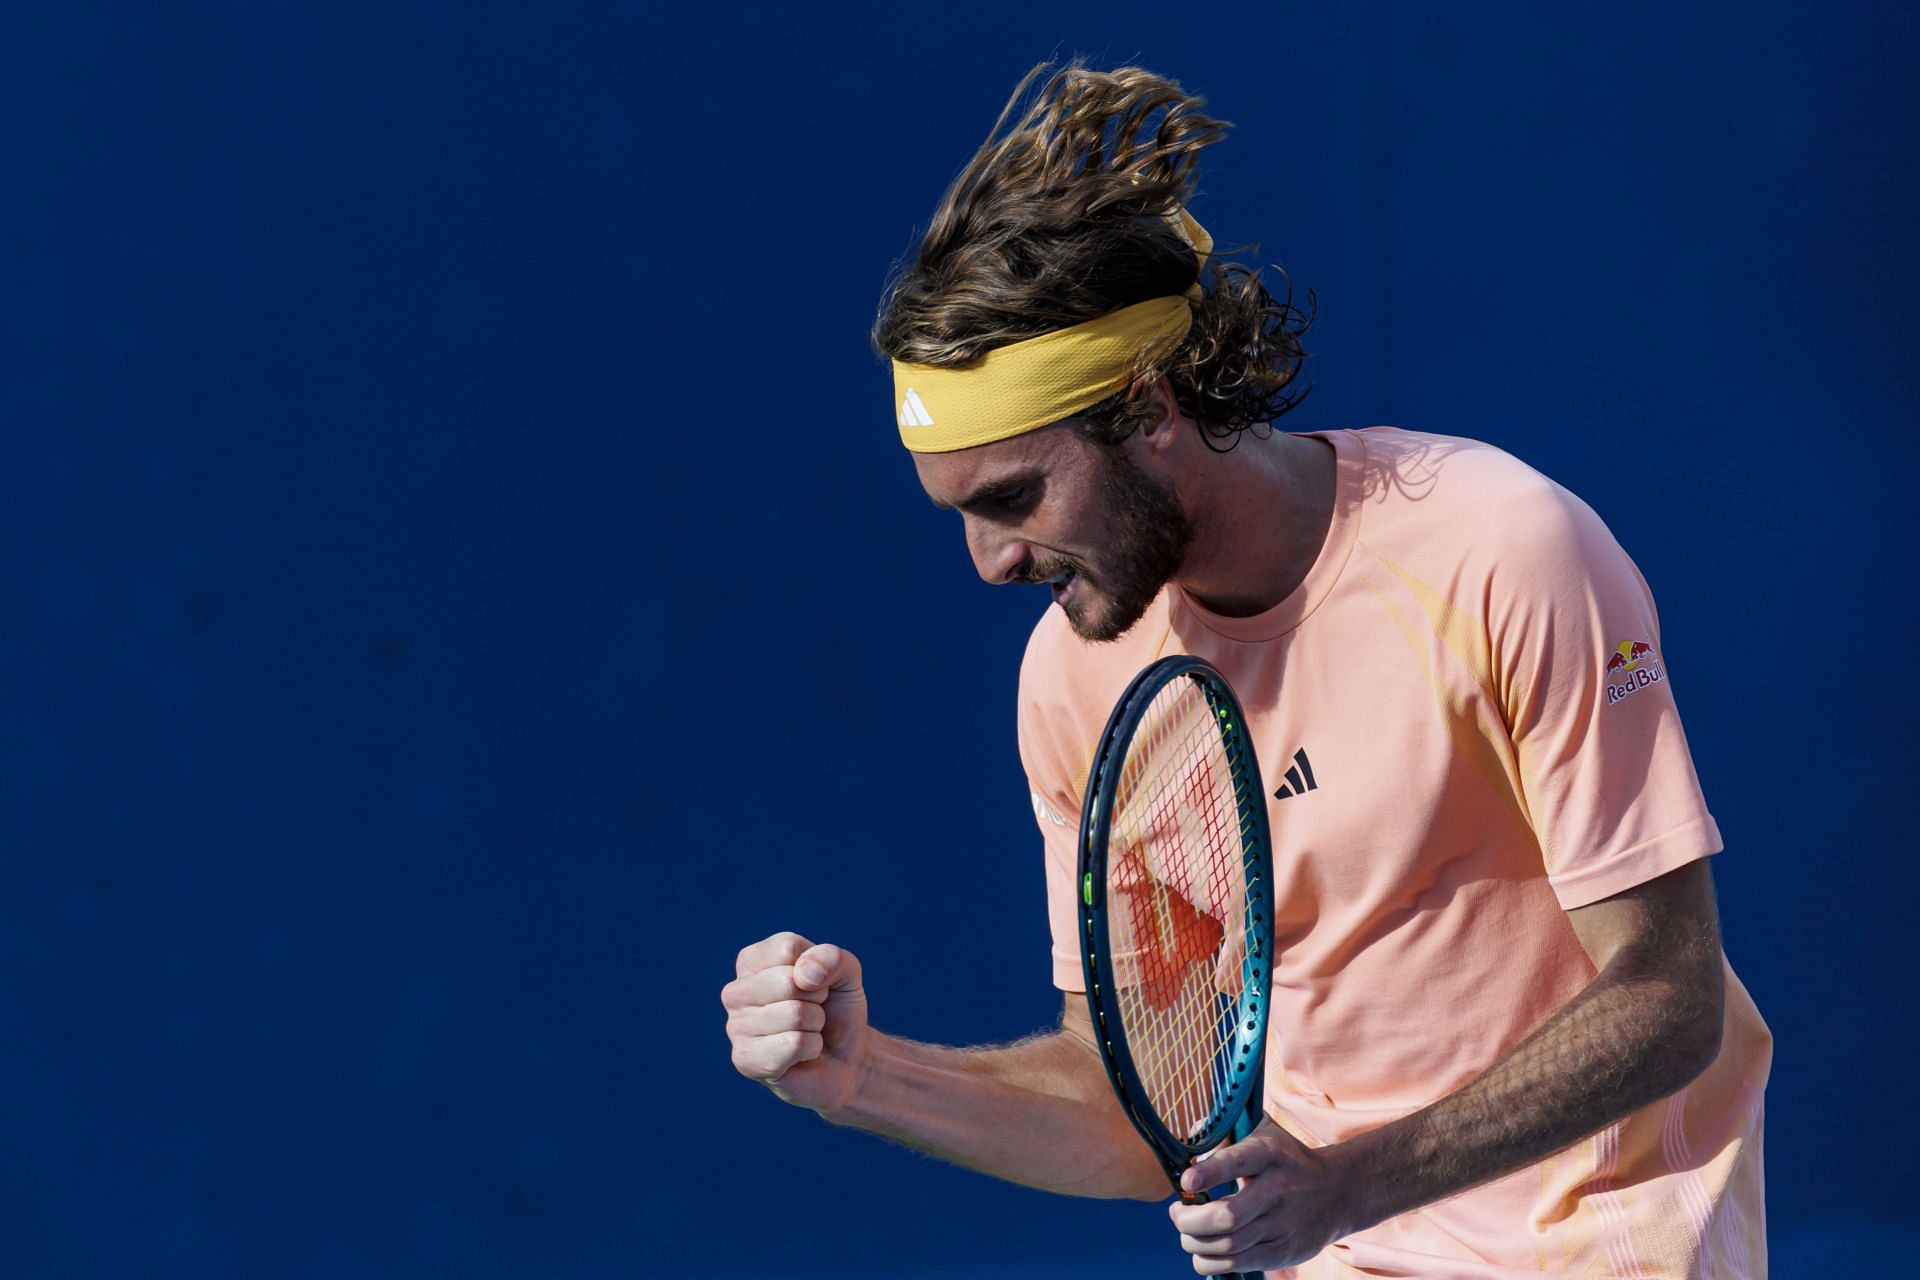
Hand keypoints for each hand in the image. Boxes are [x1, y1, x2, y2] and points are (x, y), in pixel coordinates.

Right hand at [722, 932, 868, 1112]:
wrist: (846, 1059)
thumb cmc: (836, 1009)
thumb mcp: (845, 972)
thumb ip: (831, 958)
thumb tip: (803, 976)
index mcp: (752, 960)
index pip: (788, 949)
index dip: (817, 969)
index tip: (815, 985)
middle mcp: (735, 992)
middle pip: (789, 982)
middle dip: (816, 999)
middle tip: (814, 1012)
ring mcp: (735, 1027)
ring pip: (794, 1014)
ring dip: (815, 1025)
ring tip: (807, 1032)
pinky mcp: (745, 1060)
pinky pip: (793, 1044)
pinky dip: (811, 1048)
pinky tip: (801, 1054)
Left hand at [1167, 1117, 1350, 1274]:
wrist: (1337, 1192)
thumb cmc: (1286, 1159)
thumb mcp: (1263, 1132)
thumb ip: (1223, 1133)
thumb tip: (1187, 1149)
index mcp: (1269, 1153)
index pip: (1237, 1162)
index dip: (1208, 1173)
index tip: (1186, 1182)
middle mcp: (1278, 1190)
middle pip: (1226, 1217)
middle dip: (1188, 1220)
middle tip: (1176, 1213)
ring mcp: (1283, 1225)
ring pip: (1227, 1245)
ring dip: (1194, 1242)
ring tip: (1186, 1232)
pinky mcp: (1284, 1252)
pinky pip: (1237, 1263)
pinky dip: (1210, 1260)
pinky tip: (1202, 1250)